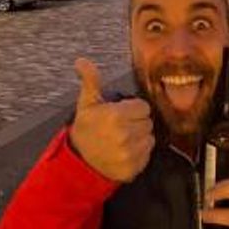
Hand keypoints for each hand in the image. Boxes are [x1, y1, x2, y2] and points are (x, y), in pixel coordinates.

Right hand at [69, 58, 154, 182]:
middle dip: (137, 122)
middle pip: (148, 122)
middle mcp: (124, 134)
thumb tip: (82, 61)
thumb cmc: (86, 128)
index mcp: (115, 115)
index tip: (123, 113)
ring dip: (140, 137)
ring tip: (124, 139)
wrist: (79, 161)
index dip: (134, 109)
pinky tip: (126, 151)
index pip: (143, 107)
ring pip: (150, 138)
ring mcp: (129, 153)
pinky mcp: (133, 167)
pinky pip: (147, 154)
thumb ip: (91, 81)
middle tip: (122, 126)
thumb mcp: (87, 104)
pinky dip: (140, 153)